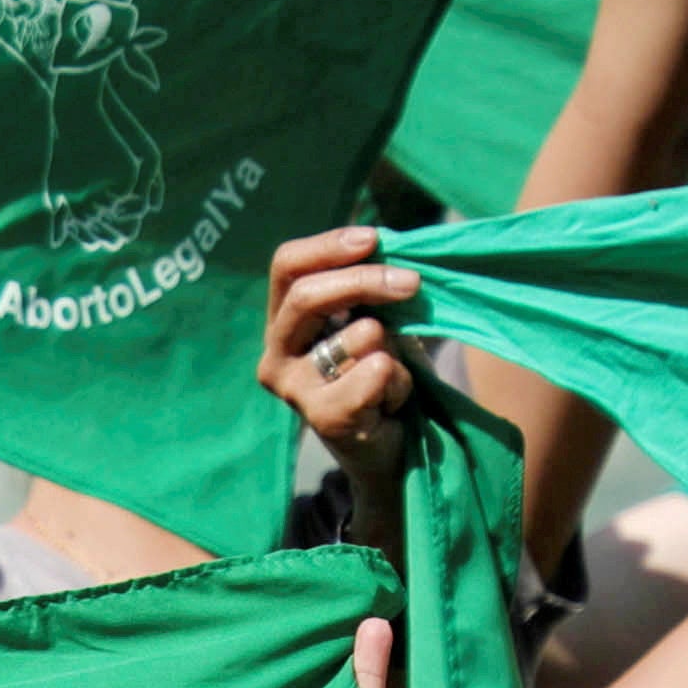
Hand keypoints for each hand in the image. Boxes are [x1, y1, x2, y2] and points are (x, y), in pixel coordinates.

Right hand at [258, 226, 423, 498]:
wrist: (389, 449)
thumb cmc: (380, 374)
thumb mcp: (372, 318)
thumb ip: (367, 287)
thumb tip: (381, 242)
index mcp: (283, 322)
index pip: (286, 267)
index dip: (327, 246)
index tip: (373, 238)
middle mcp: (276, 356)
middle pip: (309, 296)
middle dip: (367, 281)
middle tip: (412, 283)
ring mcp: (295, 390)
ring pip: (359, 335)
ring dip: (394, 347)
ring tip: (391, 373)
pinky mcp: (324, 417)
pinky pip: (376, 372)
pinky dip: (400, 381)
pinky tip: (391, 402)